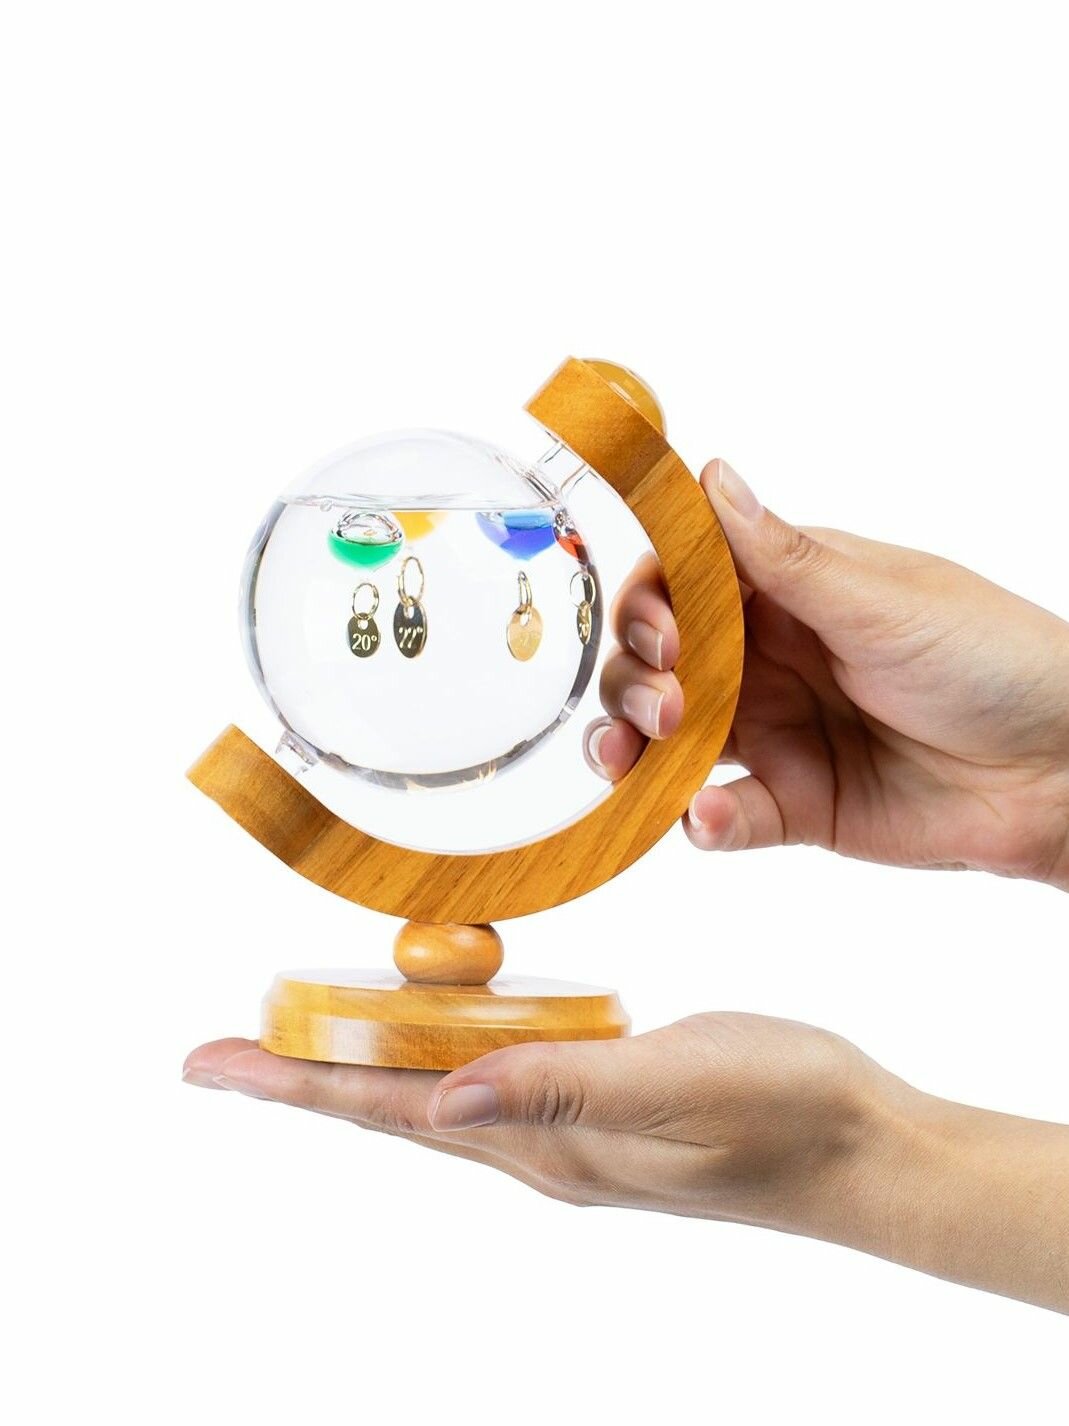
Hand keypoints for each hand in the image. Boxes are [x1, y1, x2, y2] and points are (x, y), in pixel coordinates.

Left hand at [184, 1018, 1068, 1311]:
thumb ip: (561, 1090)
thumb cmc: (785, 1110)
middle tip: (228, 1049)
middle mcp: (539, 1144)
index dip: (295, 1083)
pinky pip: (495, 1075)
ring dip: (363, 1062)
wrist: (862, 1147)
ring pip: (438, 1091)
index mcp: (545, 1142)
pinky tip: (436, 1029)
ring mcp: (569, 1129)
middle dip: (303, 1075)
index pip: (391, 1109)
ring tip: (304, 1031)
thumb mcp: (678, 1085)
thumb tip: (441, 1105)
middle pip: (394, 1106)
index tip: (210, 1064)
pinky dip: (440, 1048)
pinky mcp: (600, 1101)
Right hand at [585, 459, 1068, 889]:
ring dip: (637, 747)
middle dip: (635, 680)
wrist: (1064, 770)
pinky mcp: (794, 803)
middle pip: (659, 663)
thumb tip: (709, 476)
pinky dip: (702, 818)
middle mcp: (770, 657)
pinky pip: (724, 813)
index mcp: (787, 591)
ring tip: (636, 760)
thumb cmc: (992, 658)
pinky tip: (706, 816)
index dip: (652, 604)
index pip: (684, 584)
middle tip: (664, 704)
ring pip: (672, 738)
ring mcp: (779, 731)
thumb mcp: (881, 601)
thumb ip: (784, 559)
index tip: (662, 634)